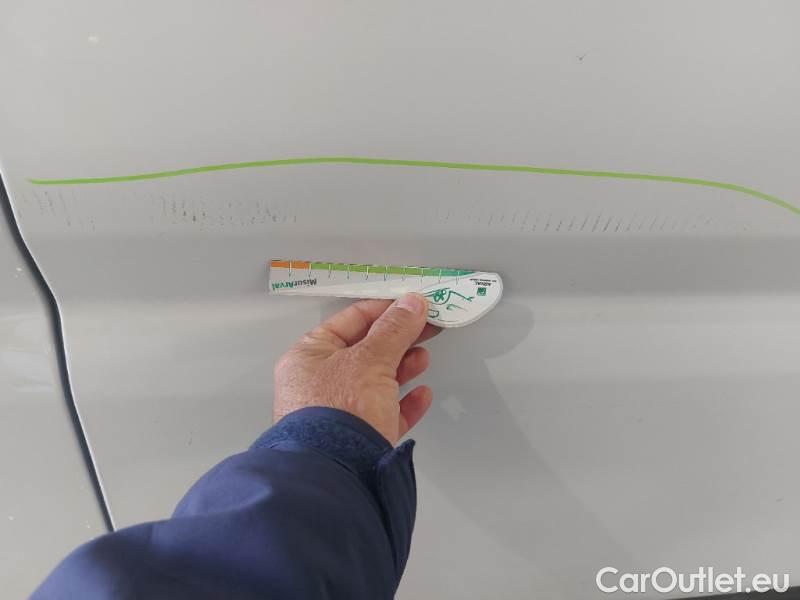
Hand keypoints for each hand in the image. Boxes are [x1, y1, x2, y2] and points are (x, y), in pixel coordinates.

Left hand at [273, 293, 439, 444]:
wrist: (338, 472)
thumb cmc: (341, 408)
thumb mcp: (371, 359)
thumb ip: (395, 329)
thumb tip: (412, 303)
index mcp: (309, 356)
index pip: (350, 321)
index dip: (385, 310)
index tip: (413, 305)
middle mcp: (317, 383)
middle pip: (364, 351)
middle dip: (398, 339)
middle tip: (428, 328)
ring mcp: (336, 413)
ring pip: (375, 382)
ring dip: (402, 367)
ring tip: (423, 357)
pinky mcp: (356, 439)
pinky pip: (383, 414)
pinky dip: (403, 403)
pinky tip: (421, 395)